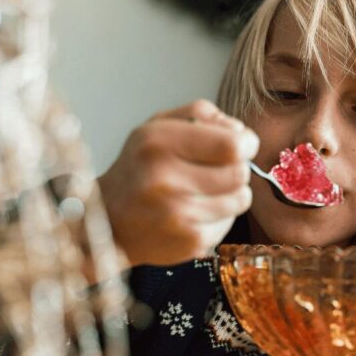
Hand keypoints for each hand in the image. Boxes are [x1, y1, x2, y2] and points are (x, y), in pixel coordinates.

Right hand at [98, 100, 258, 266]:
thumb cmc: (141, 168)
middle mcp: (164, 178)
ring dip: (232, 193)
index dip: (246, 143)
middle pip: (240, 172)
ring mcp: (177, 214)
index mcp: (158, 142)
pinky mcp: (189, 242)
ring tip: (206, 191)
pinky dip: (220, 216)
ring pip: (241, 198)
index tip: (240, 145)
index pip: (232, 145)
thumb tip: (238, 129)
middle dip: (236, 168)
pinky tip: (196, 212)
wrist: (109, 222)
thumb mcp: (158, 126)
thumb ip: (200, 114)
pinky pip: (230, 222)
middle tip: (217, 170)